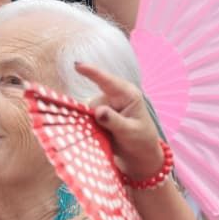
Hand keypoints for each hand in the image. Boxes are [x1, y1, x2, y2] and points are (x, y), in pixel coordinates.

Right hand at [73, 62, 166, 182]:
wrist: (140, 154)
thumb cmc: (141, 140)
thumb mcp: (130, 132)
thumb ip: (114, 121)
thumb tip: (98, 111)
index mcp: (128, 95)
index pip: (107, 81)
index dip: (92, 72)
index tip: (78, 65)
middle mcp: (116, 96)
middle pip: (94, 101)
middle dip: (93, 115)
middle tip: (104, 132)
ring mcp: (107, 104)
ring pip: (88, 110)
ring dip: (92, 123)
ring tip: (108, 135)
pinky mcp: (100, 112)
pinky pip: (87, 116)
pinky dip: (90, 125)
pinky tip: (101, 133)